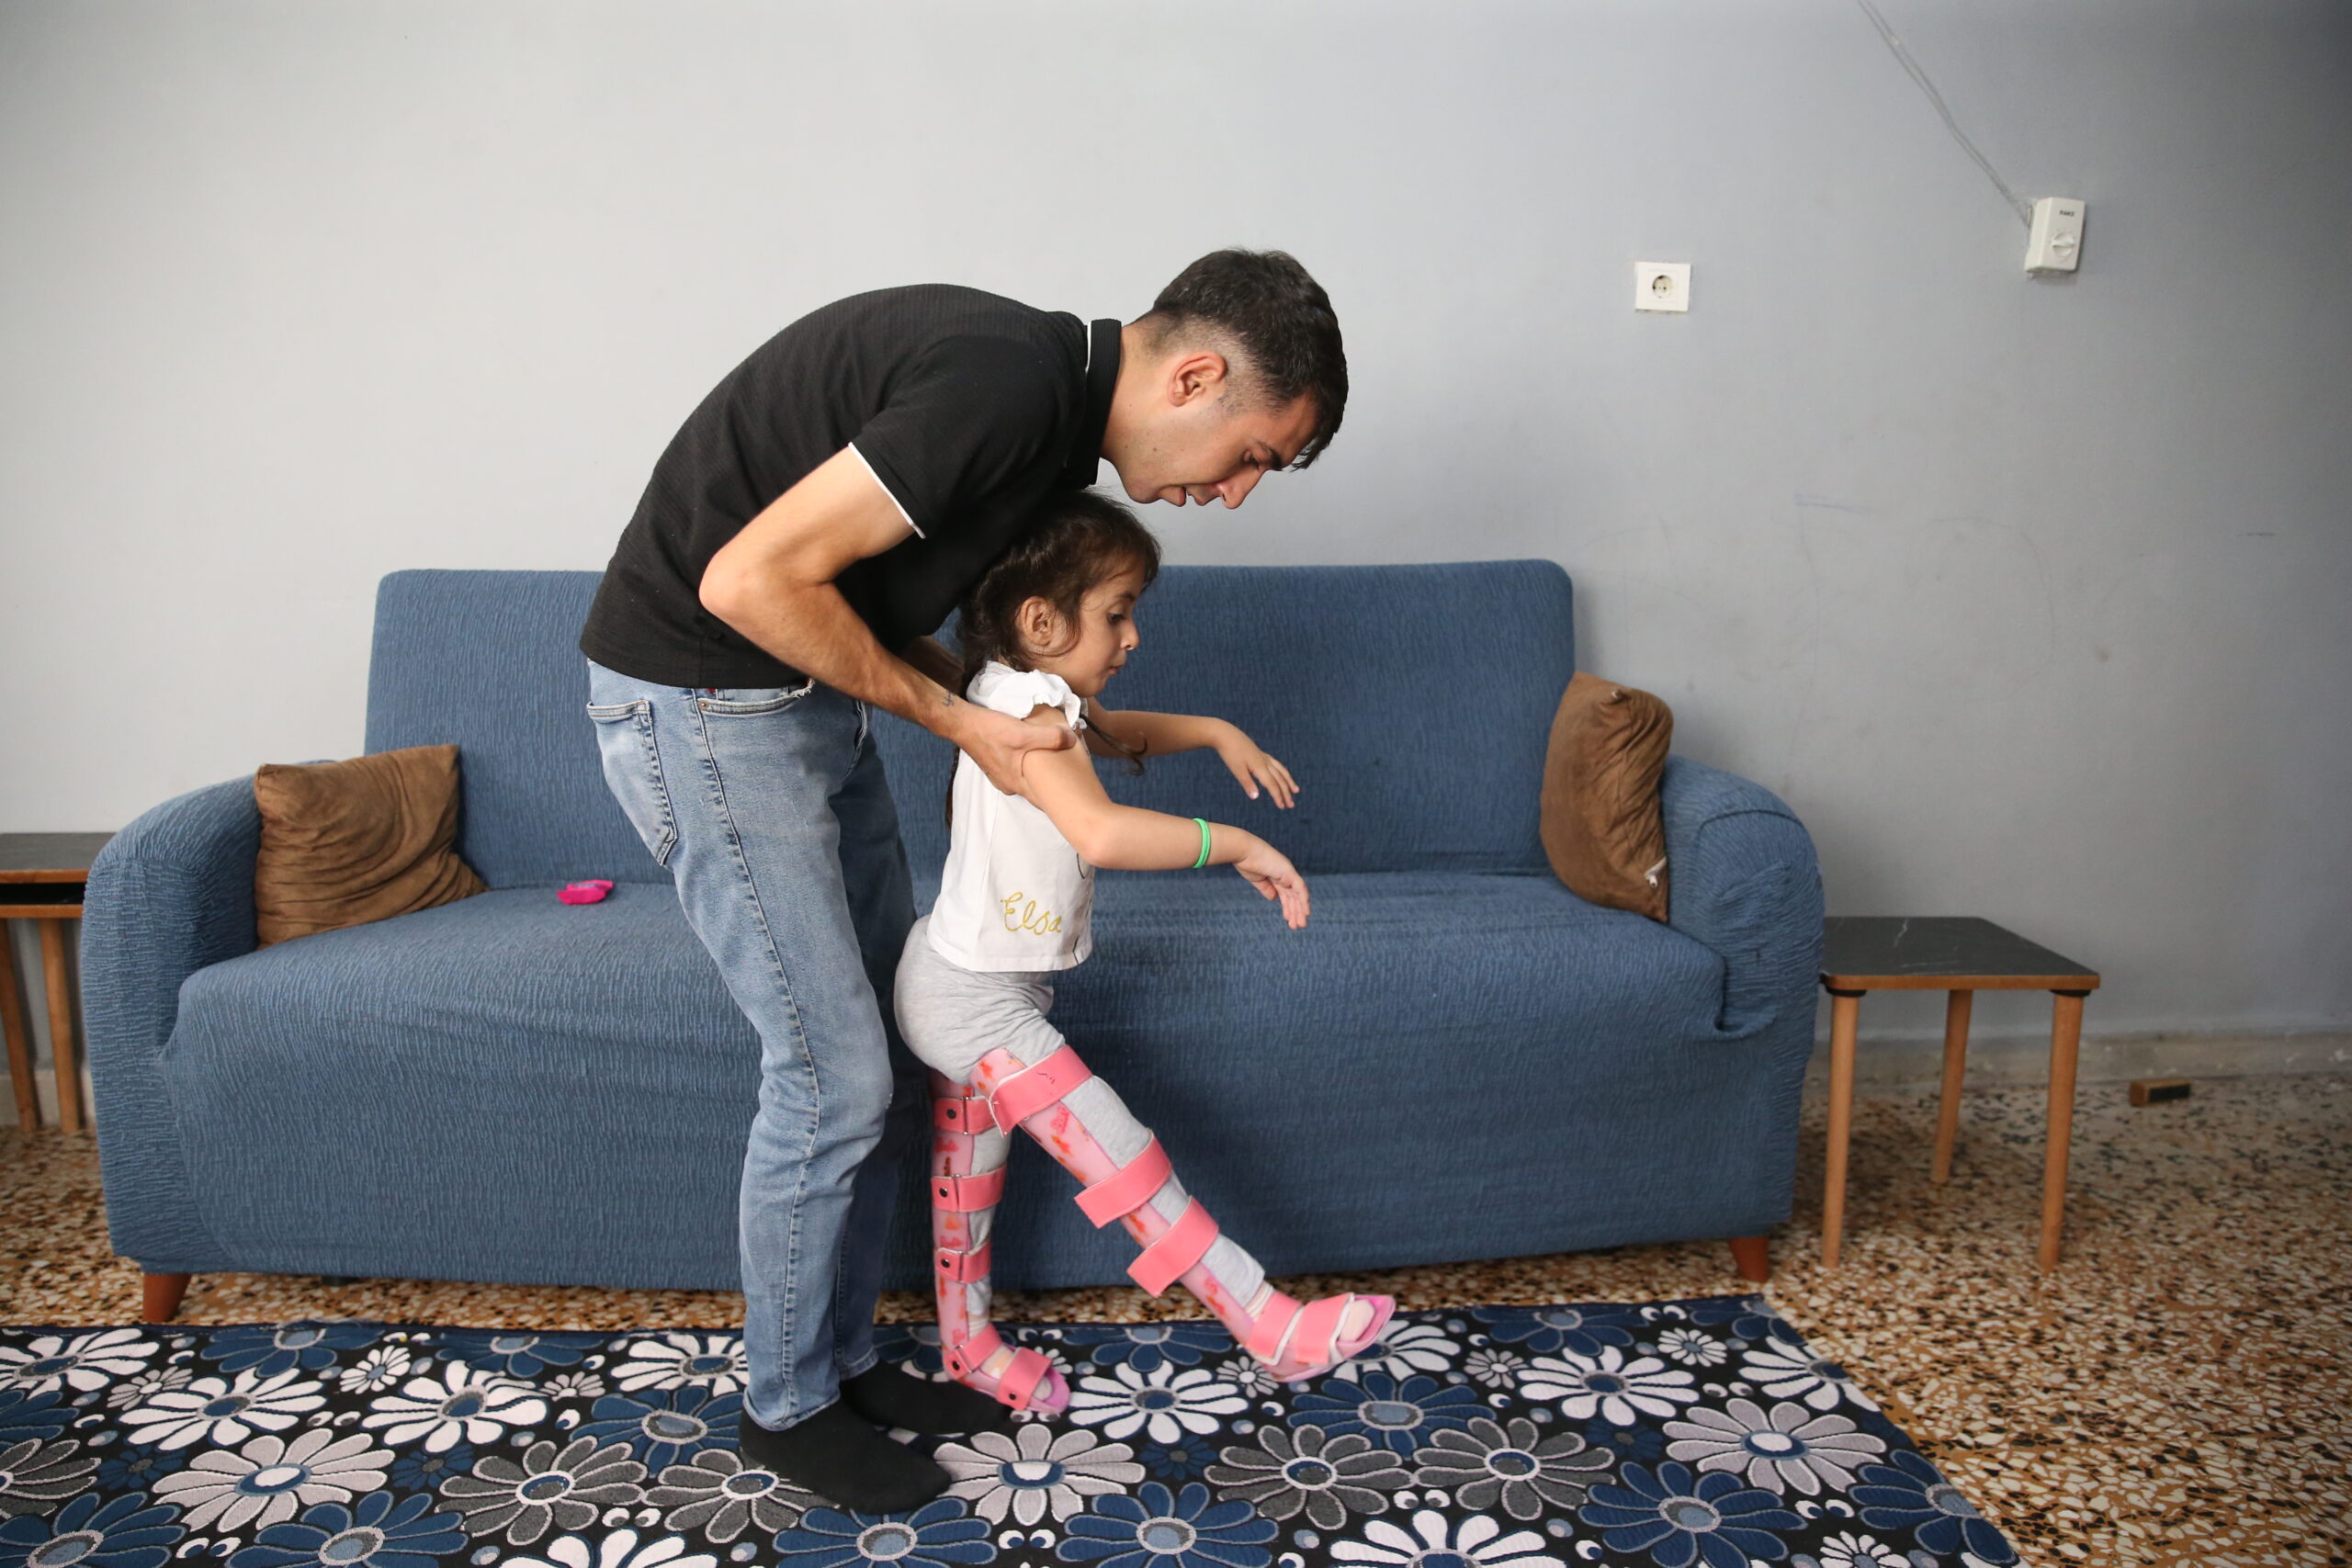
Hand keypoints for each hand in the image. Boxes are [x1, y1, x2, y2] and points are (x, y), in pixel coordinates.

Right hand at [959, 705, 1076, 794]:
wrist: (962, 723)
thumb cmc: (990, 731)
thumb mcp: (1023, 733)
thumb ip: (1050, 737)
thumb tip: (1073, 739)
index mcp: (1017, 784)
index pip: (1044, 800)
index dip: (1061, 799)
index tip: (1077, 794)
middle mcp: (1009, 784)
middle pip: (1038, 789)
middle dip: (1054, 785)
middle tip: (1074, 777)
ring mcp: (1002, 775)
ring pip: (1029, 778)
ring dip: (1042, 774)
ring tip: (1060, 763)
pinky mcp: (999, 764)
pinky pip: (1020, 769)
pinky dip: (1030, 765)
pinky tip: (1038, 754)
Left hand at [1214, 724, 1298, 807]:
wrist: (1225, 734)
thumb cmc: (1230, 752)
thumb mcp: (1237, 769)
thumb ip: (1247, 783)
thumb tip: (1256, 797)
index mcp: (1260, 767)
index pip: (1272, 784)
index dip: (1278, 796)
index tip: (1282, 807)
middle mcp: (1265, 762)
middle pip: (1280, 779)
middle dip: (1286, 793)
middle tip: (1291, 805)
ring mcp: (1263, 756)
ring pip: (1281, 771)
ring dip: (1288, 781)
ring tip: (1296, 790)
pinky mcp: (1260, 753)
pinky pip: (1276, 764)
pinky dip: (1282, 772)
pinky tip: (1281, 775)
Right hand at [1233, 837, 1309, 929]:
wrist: (1243, 851)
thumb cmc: (1247, 863)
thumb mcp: (1257, 880)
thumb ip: (1266, 889)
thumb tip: (1274, 899)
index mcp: (1276, 876)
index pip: (1286, 894)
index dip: (1288, 907)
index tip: (1288, 919)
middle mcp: (1285, 874)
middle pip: (1293, 896)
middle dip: (1295, 911)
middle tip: (1297, 926)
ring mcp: (1288, 873)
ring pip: (1298, 894)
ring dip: (1300, 910)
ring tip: (1301, 924)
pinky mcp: (1289, 872)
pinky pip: (1300, 888)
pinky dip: (1304, 900)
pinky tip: (1306, 912)